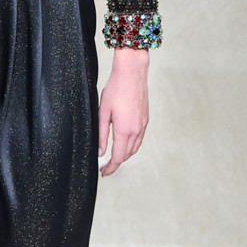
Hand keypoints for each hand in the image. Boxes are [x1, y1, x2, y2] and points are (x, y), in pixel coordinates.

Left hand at [98, 48, 149, 176]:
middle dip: (116, 163)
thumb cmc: (115, 89)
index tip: (103, 173)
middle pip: (127, 155)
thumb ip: (101, 134)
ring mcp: (143, 125)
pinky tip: (124, 143)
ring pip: (134, 148)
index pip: (118, 157)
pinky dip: (132, 146)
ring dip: (124, 155)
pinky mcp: (145, 119)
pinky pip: (139, 139)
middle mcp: (136, 130)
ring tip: (113, 157)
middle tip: (105, 166)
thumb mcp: (103, 112)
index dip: (110, 168)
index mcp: (124, 130)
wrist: (132, 73)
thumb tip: (101, 152)